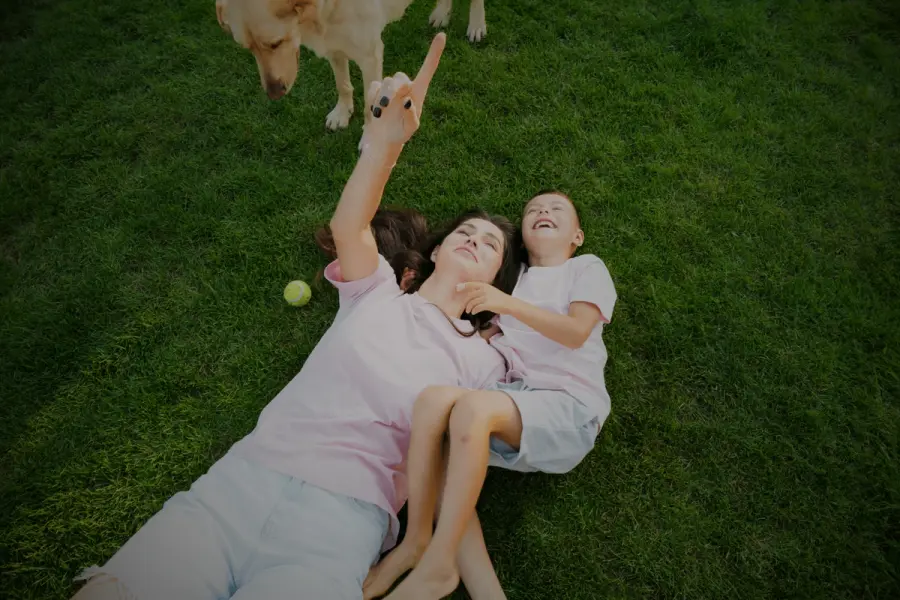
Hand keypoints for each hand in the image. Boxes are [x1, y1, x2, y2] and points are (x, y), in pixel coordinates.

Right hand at [360, 33, 445, 151]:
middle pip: (400, 76)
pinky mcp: (377, 91)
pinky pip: (374, 86)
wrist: (383, 140)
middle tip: (389, 104)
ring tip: (382, 113)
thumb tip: (407, 101)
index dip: (434, 52)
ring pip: (386, 81)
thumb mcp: (410, 128)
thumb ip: (411, 116)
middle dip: (395, 89)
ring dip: (383, 97)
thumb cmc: (400, 134)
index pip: (427, 69)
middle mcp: (406, 87)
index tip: (441, 35)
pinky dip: (374, 99)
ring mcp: (391, 89)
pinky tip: (376, 112)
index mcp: (418, 92)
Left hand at [457, 282, 514, 314]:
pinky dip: (474, 310)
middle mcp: (484, 290)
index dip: (463, 286)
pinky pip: (477, 307)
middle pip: (470, 295)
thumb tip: (471, 295)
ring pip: (472, 302)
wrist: (509, 304)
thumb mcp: (490, 291)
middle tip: (464, 307)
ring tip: (469, 311)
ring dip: (469, 307)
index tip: (457, 289)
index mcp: (485, 285)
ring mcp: (486, 297)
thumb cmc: (499, 298)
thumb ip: (481, 291)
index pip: (471, 284)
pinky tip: (474, 313)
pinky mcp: (488, 304)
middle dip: (465, 302)